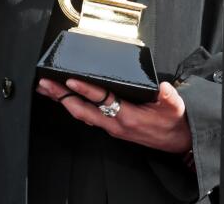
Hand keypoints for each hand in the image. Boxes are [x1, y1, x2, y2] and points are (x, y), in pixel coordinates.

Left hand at [35, 78, 192, 153]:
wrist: (177, 142)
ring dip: (63, 101)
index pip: (102, 100)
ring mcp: (112, 127)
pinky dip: (73, 106)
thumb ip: (169, 97)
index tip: (71, 81)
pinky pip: (88, 117)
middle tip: (45, 84)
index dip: (86, 90)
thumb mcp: (175, 108)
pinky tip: (65, 99)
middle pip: (83, 110)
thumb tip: (162, 87)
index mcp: (128, 116)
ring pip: (82, 115)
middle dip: (62, 96)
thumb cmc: (173, 124)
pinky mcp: (112, 127)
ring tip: (47, 89)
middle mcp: (116, 124)